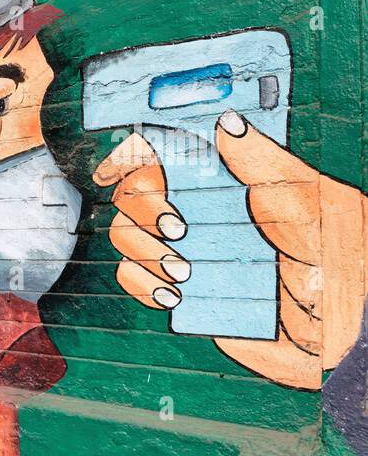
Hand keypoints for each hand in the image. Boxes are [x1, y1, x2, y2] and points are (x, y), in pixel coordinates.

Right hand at [94, 110, 366, 388]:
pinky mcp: (182, 292)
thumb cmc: (343, 259)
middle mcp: (203, 213)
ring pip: (126, 236)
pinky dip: (142, 285)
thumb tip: (226, 122)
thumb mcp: (307, 200)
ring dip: (142, 250)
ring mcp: (189, 252)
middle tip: (176, 227)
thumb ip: (262, 162)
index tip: (112, 168)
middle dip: (142, 207)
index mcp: (230, 182)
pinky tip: (174, 294)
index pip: (168, 155)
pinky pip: (135, 281)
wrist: (343, 332)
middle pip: (134, 193)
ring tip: (183, 269)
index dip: (133, 154)